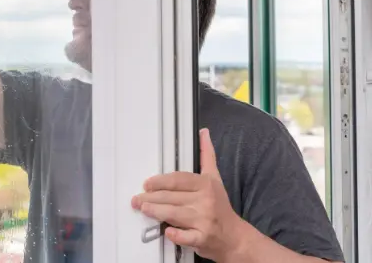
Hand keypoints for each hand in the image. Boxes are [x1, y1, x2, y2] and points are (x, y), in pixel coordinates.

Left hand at [131, 129, 246, 261]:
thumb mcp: (215, 177)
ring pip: (174, 214)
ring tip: (144, 208)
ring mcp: (204, 220)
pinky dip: (175, 235)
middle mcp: (205, 201)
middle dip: (151, 198)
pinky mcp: (202, 238)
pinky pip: (185, 237)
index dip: (160, 181)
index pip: (178, 180)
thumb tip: (203, 132)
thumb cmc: (219, 206)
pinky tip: (167, 232)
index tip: (147, 184)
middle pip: (172, 197)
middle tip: (137, 199)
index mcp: (205, 185)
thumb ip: (207, 155)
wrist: (234, 236)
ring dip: (156, 211)